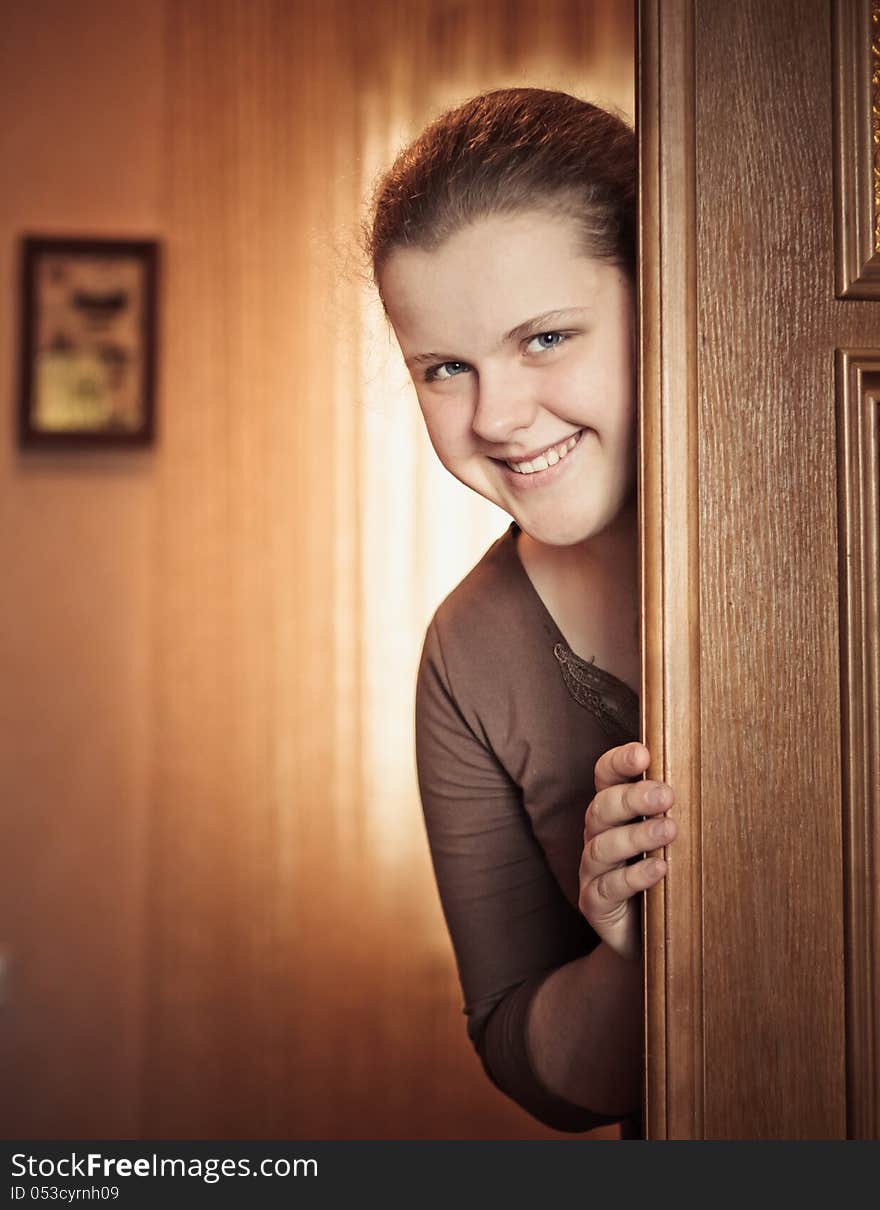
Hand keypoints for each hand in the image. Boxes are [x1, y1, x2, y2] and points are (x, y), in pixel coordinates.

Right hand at [578, 741, 675, 961]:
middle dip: (632, 798)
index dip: (618, 763)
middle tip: (666, 794)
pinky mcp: (595, 904)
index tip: (643, 753)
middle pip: (601, 808)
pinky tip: (660, 869)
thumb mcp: (675, 840)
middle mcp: (597, 836)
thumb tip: (720, 774)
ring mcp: (592, 871)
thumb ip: (680, 811)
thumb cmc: (670, 878)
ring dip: (636, 835)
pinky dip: (634, 877)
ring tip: (670, 830)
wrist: (656, 940)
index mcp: (614, 813)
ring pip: (602, 846)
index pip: (605, 778)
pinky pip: (609, 887)